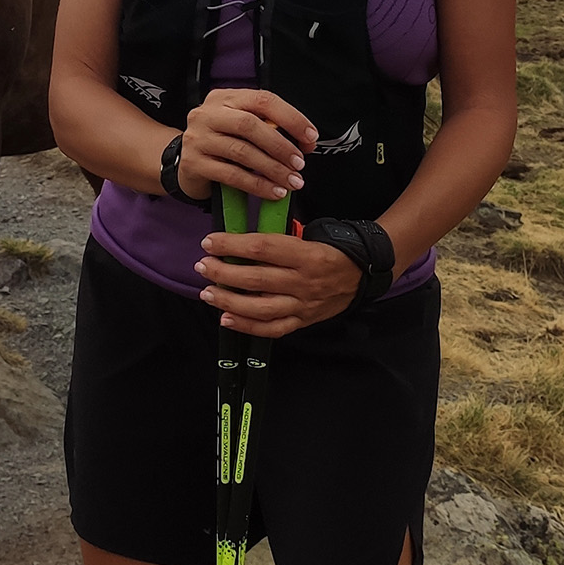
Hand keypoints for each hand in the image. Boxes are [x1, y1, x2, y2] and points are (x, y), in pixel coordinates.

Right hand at [175, 89, 317, 202]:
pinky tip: (274, 192)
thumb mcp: (241, 127)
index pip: (263, 100)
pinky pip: (232, 175)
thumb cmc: (221, 143)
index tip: (310, 137)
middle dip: (280, 145)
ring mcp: (198, 138)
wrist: (183, 163)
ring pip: (242, 151)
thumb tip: (305, 143)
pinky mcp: (194, 163)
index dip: (291, 118)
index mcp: (225, 98)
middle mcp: (208, 114)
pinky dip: (257, 185)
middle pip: (250, 124)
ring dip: (272, 168)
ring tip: (292, 181)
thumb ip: (268, 128)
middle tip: (299, 163)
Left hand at [196, 230, 359, 337]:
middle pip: (256, 278)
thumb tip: (238, 239)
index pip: (262, 248)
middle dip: (223, 272)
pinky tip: (226, 318)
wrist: (361, 274)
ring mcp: (303, 305)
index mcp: (306, 254)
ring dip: (228, 301)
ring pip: (260, 308)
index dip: (232, 245)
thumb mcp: (309, 235)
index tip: (210, 242)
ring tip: (208, 293)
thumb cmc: (329, 250)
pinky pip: (272, 328)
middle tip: (203, 266)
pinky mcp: (302, 321)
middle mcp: (304, 281)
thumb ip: (277, 240)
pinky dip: (247, 326)